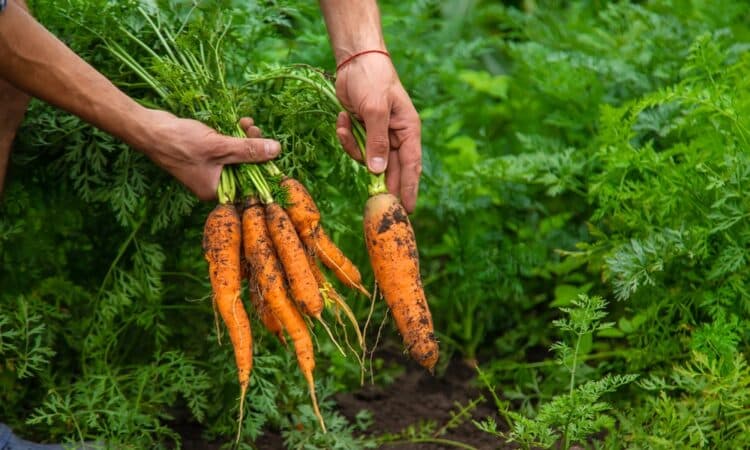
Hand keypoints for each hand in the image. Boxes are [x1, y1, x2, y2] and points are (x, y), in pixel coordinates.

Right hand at [135, 110, 278, 200]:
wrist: (149, 129)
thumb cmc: (180, 143)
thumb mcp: (220, 147)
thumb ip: (249, 150)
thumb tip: (276, 150)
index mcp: (215, 191)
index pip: (248, 185)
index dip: (263, 168)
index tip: (273, 151)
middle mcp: (212, 183)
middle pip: (244, 168)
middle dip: (254, 148)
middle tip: (257, 130)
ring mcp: (208, 169)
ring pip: (236, 155)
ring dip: (245, 139)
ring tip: (248, 123)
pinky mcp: (205, 154)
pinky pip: (226, 148)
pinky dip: (234, 136)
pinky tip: (239, 122)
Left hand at [335, 53, 421, 212]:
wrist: (355, 60)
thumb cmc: (372, 80)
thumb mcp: (375, 110)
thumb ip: (377, 142)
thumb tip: (377, 171)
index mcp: (408, 130)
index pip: (411, 166)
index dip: (409, 189)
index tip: (407, 210)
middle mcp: (396, 136)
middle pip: (391, 169)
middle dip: (379, 182)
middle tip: (374, 205)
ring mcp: (378, 134)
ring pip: (368, 159)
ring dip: (353, 148)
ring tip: (346, 124)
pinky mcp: (362, 131)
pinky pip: (354, 146)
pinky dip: (345, 136)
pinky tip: (342, 117)